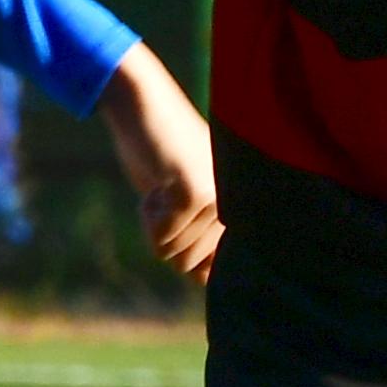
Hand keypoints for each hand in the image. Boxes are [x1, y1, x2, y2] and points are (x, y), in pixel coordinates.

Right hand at [92, 45, 224, 286]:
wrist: (143, 104)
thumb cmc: (161, 153)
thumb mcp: (184, 200)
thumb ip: (202, 238)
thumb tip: (206, 281)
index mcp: (243, 210)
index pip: (217, 271)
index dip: (190, 258)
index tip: (182, 219)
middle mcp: (240, 208)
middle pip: (188, 267)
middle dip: (166, 236)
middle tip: (168, 192)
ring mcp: (220, 202)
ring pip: (173, 254)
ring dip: (155, 224)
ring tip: (164, 181)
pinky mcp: (196, 194)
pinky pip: (162, 238)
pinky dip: (147, 216)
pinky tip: (156, 181)